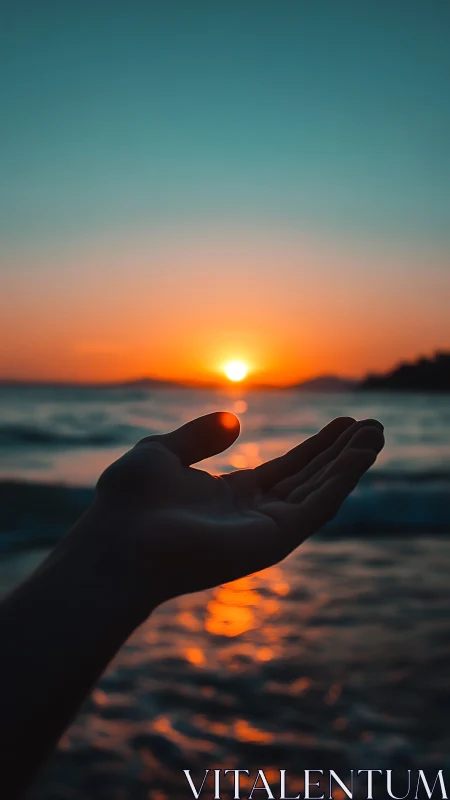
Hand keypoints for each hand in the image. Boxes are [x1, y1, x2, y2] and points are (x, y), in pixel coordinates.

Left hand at [88, 412, 383, 613]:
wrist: (120, 540)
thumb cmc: (130, 502)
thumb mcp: (162, 452)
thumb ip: (199, 437)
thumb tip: (234, 422)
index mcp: (230, 497)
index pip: (285, 469)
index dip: (316, 447)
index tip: (343, 423)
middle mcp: (253, 516)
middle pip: (310, 479)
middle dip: (341, 453)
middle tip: (373, 424)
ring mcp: (265, 531)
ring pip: (320, 492)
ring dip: (350, 463)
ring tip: (377, 432)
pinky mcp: (274, 540)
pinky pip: (318, 505)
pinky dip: (342, 478)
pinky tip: (360, 452)